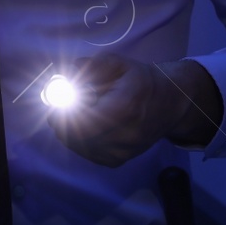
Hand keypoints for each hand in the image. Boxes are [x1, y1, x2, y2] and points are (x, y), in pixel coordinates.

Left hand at [47, 53, 222, 167]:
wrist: (170, 104)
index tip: (55, 103)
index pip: (83, 122)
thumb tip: (66, 77)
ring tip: (74, 115)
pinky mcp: (118, 161)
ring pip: (80, 147)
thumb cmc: (140, 80)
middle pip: (77, 136)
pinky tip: (83, 127)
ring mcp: (122, 152)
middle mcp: (124, 135)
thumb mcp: (117, 63)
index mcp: (124, 107)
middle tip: (58, 108)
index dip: (62, 115)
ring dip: (68, 132)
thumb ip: (90, 68)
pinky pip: (88, 153)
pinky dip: (78, 141)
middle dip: (61, 122)